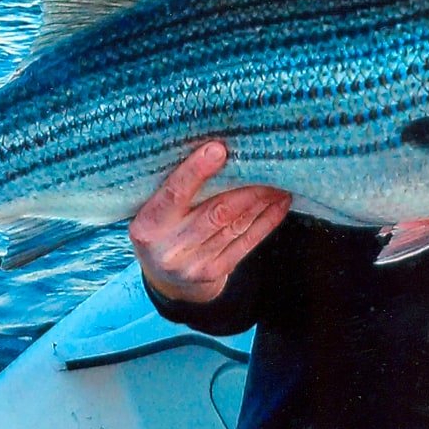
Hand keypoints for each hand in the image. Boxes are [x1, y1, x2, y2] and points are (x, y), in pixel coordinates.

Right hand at [129, 141, 290, 303]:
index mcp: (148, 224)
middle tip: (270, 165)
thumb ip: (175, 188)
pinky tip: (280, 203)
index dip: (196, 171)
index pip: (174, 194)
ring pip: (235, 225)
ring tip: (280, 180)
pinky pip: (246, 243)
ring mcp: (193, 264)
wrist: (165, 280)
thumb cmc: (161, 229)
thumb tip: (214, 148)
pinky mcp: (214, 273)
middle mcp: (170, 247)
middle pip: (215, 212)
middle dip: (247, 188)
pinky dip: (266, 221)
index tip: (218, 149)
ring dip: (261, 201)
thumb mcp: (154, 211)